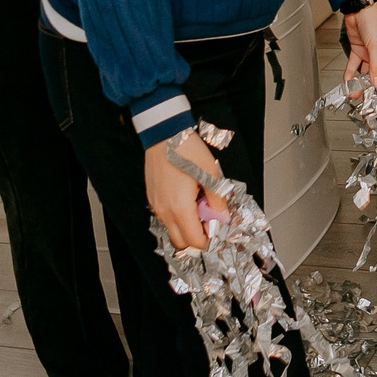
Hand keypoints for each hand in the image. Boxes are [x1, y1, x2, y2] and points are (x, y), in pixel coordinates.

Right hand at [146, 130, 223, 253]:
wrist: (164, 134)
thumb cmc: (186, 150)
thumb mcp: (211, 174)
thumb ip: (218, 200)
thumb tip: (223, 217)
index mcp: (180, 207)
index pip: (195, 241)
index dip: (209, 239)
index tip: (218, 227)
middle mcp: (165, 210)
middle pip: (181, 242)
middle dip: (197, 237)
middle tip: (209, 220)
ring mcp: (156, 205)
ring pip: (172, 229)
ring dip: (187, 226)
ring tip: (199, 205)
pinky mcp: (153, 198)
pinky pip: (165, 217)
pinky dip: (178, 216)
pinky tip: (188, 198)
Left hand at [344, 1, 376, 88]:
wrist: (358, 9)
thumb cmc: (374, 21)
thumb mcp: (376, 47)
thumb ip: (376, 67)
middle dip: (373, 88)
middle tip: (367, 99)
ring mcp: (369, 53)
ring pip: (365, 73)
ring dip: (360, 83)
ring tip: (354, 93)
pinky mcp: (358, 50)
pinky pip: (355, 65)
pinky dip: (350, 73)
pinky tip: (347, 81)